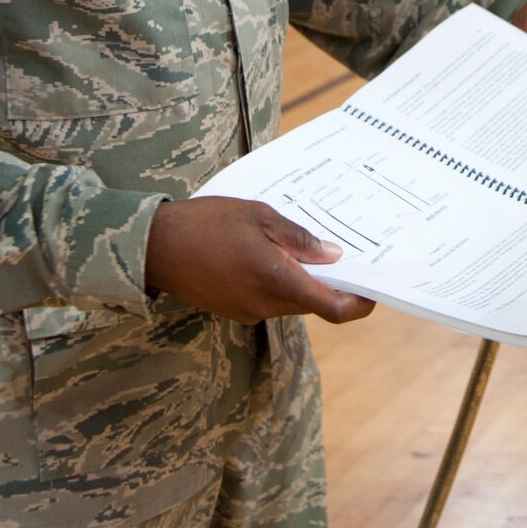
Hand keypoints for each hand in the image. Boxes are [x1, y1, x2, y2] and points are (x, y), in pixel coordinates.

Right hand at [144, 196, 376, 325]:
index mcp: (276, 280)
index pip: (331, 309)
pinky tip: (268, 253)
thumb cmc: (207, 223)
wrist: (153, 245)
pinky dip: (278, 281)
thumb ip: (299, 239)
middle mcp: (265, 304)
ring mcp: (248, 311)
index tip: (373, 289)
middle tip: (339, 249)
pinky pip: (269, 299)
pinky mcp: (234, 310)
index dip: (358, 304)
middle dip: (328, 282)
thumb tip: (333, 257)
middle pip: (313, 303)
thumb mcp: (259, 216)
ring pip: (291, 300)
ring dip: (300, 278)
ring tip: (295, 243)